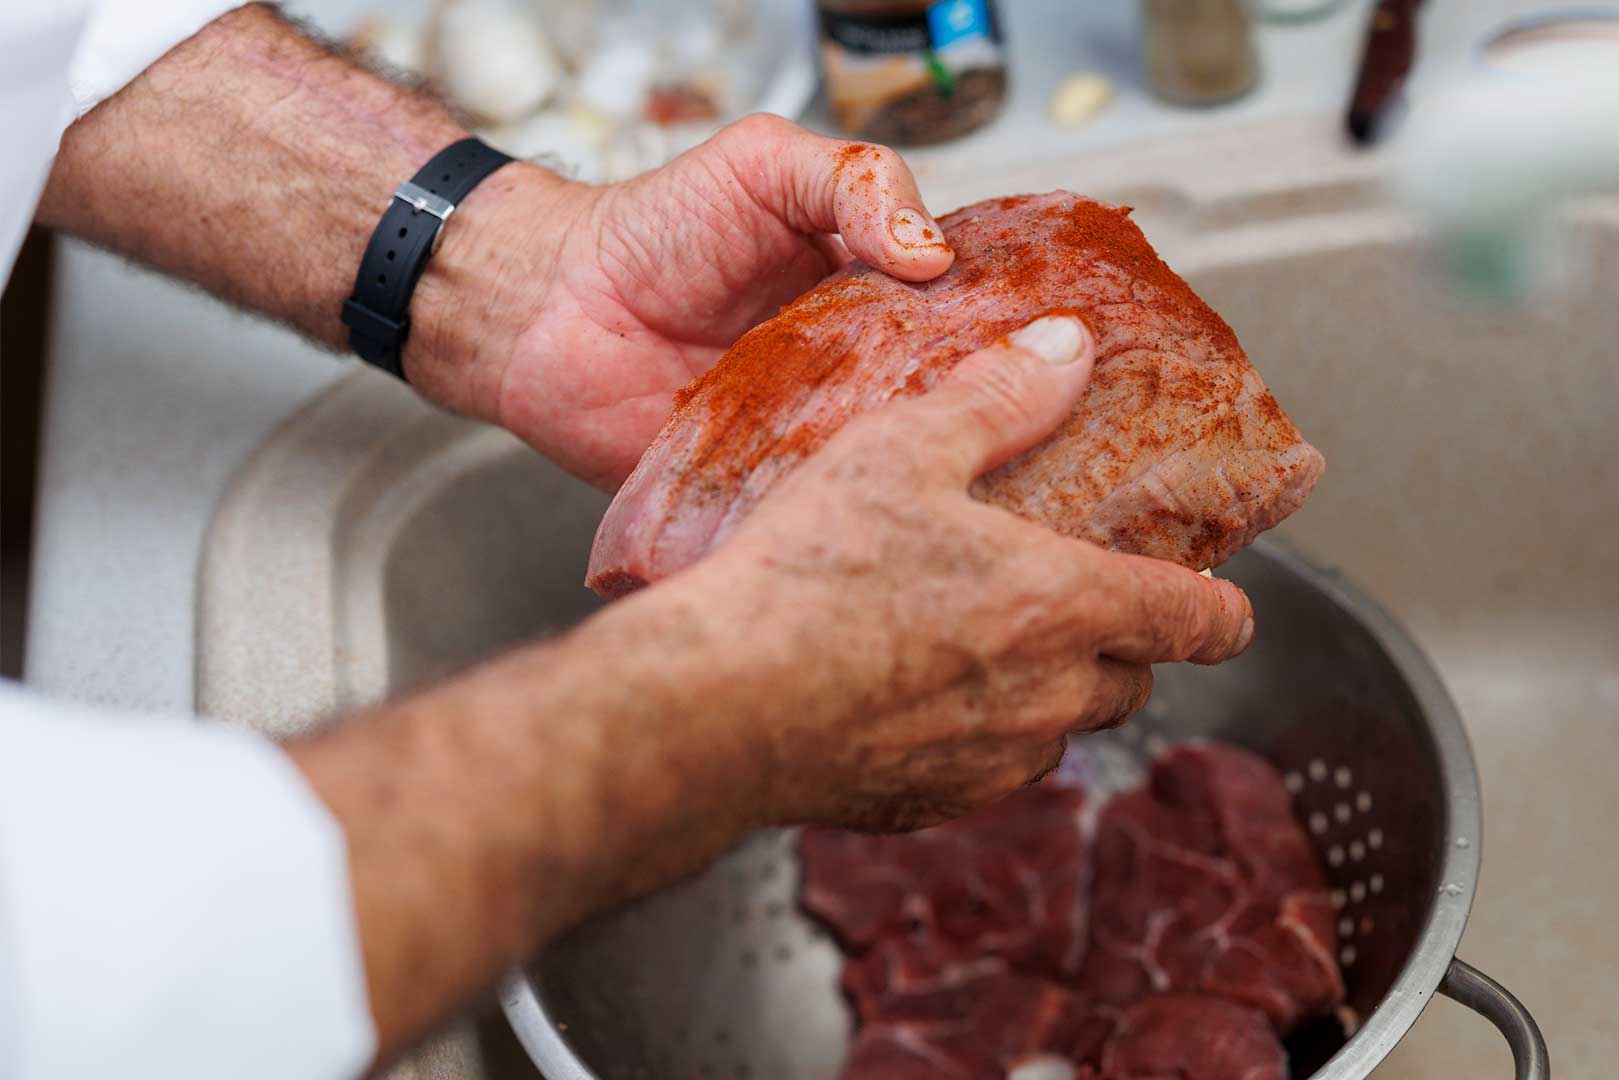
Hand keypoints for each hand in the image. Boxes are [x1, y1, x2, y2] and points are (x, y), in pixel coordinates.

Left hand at [412, 114, 955, 489]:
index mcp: (876, 299)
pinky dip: (838, 510)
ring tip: (946, 469)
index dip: (1005, 333)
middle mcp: (858, 374)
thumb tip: (934, 253)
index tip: (1043, 344)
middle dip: (976, 413)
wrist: (550, 305)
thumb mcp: (764, 165)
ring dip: (914, 467)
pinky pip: (816, 511)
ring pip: (890, 465)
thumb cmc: (655, 229)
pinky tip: (866, 507)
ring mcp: (815, 438)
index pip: (967, 323)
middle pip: (943, 404)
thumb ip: (855, 182)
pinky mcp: (767, 494)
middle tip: (1006, 419)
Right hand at [626, 314, 1257, 831]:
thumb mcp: (906, 447)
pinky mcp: (930, 806)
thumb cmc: (810, 576)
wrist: (716, 705)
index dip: (1221, 611)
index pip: (1196, 622)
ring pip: (1059, 732)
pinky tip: (912, 691)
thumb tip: (1067, 347)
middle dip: (1123, 645)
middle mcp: (1048, 697)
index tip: (1222, 604)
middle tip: (1077, 599)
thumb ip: (1001, 396)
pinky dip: (976, 736)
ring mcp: (991, 762)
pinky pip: (986, 771)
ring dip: (1047, 693)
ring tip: (982, 641)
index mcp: (1066, 606)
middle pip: (1132, 683)